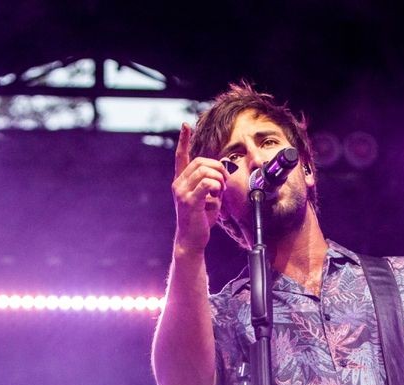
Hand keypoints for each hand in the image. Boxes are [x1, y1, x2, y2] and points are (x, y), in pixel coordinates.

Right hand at [171, 123, 228, 251]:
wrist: (191, 239)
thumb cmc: (201, 219)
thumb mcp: (209, 196)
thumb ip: (213, 181)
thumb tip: (225, 168)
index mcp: (181, 181)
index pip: (181, 156)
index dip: (184, 140)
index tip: (185, 125)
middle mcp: (178, 184)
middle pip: (200, 161)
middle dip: (218, 168)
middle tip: (225, 182)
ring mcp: (182, 192)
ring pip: (205, 171)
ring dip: (219, 179)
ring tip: (220, 192)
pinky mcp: (189, 201)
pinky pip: (207, 184)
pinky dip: (216, 187)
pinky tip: (217, 197)